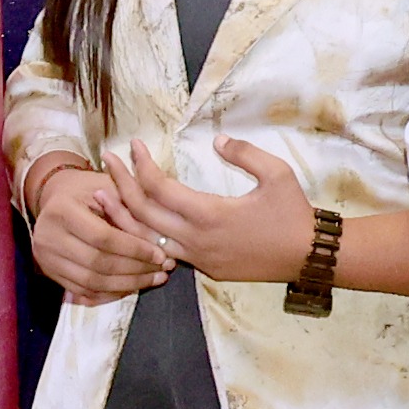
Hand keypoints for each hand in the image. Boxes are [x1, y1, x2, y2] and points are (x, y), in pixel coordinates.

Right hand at [21, 161, 158, 298]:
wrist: (57, 198)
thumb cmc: (89, 189)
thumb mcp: (109, 187)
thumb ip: (130, 210)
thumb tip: (159, 239)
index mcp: (62, 210)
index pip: (103, 238)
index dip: (134, 249)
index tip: (160, 254)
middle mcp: (47, 236)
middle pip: (97, 264)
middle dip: (135, 270)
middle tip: (162, 270)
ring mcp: (45, 257)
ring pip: (91, 282)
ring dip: (126, 285)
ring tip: (153, 279)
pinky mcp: (49, 272)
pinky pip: (83, 291)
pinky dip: (110, 293)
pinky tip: (132, 287)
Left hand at [102, 137, 314, 285]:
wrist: (308, 256)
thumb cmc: (293, 213)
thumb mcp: (277, 174)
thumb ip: (244, 153)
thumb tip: (218, 139)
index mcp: (209, 214)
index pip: (158, 189)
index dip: (141, 165)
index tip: (133, 145)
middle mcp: (195, 240)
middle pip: (142, 212)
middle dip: (119, 184)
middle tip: (107, 161)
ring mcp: (196, 258)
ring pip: (143, 240)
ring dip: (119, 216)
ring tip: (100, 195)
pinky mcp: (203, 268)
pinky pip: (161, 254)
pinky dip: (140, 238)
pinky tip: (129, 225)